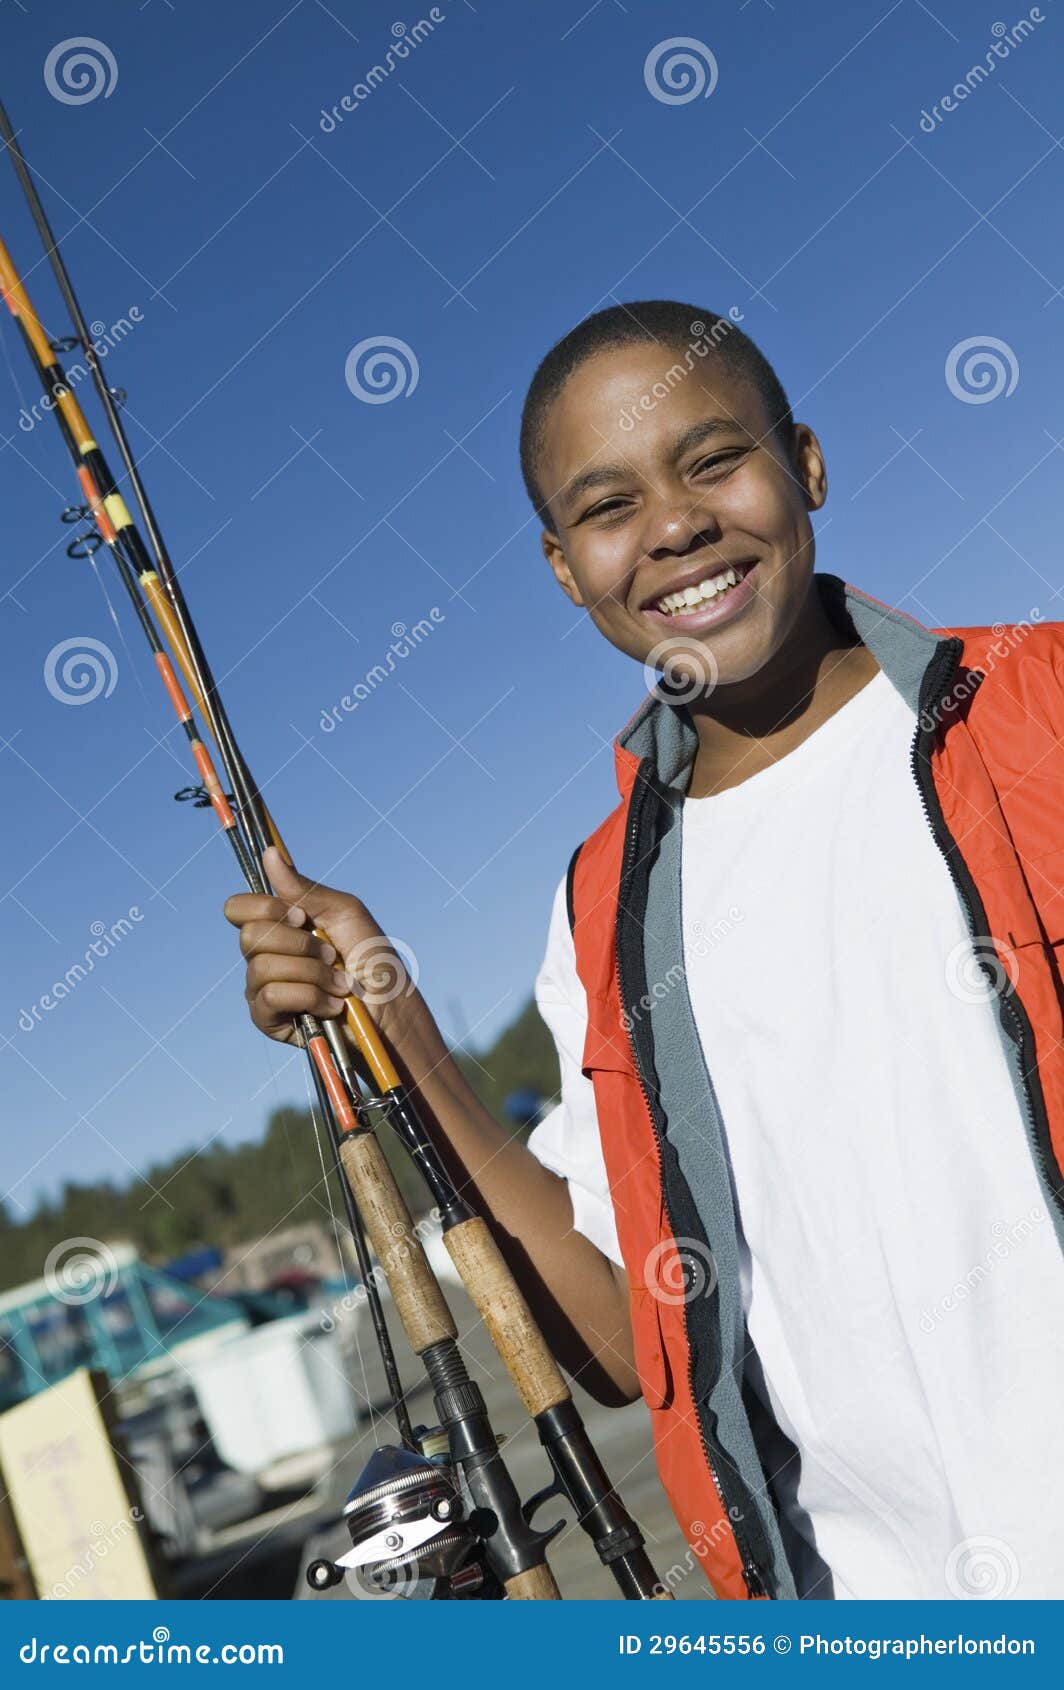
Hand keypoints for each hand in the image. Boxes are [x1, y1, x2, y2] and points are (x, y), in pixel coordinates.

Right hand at [223, 846, 413, 1046]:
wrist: (391, 1008)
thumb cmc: (372, 960)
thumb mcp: (344, 913)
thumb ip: (305, 889)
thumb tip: (270, 853)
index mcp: (278, 927)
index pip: (238, 908)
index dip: (265, 908)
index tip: (302, 917)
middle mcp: (264, 956)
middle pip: (249, 936)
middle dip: (299, 944)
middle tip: (331, 955)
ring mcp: (262, 989)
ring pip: (261, 966)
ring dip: (312, 973)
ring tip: (339, 983)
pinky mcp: (268, 1020)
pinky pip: (270, 997)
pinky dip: (308, 996)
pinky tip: (330, 1005)